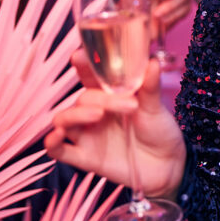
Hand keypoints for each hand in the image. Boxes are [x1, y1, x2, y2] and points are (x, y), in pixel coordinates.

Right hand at [45, 50, 186, 198]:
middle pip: (82, 99)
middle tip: (129, 104)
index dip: (83, 65)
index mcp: (109, 97)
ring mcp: (87, 135)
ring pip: (64, 119)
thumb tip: (152, 62)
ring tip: (98, 114)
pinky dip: (52, 142)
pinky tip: (58, 135)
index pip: (90, 77)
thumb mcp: (155, 108)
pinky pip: (58, 150)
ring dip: (75, 114)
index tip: (80, 55)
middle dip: (100, 99)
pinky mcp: (85, 157)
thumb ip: (149, 87)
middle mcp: (94, 114)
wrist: (167, 165)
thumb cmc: (159, 132)